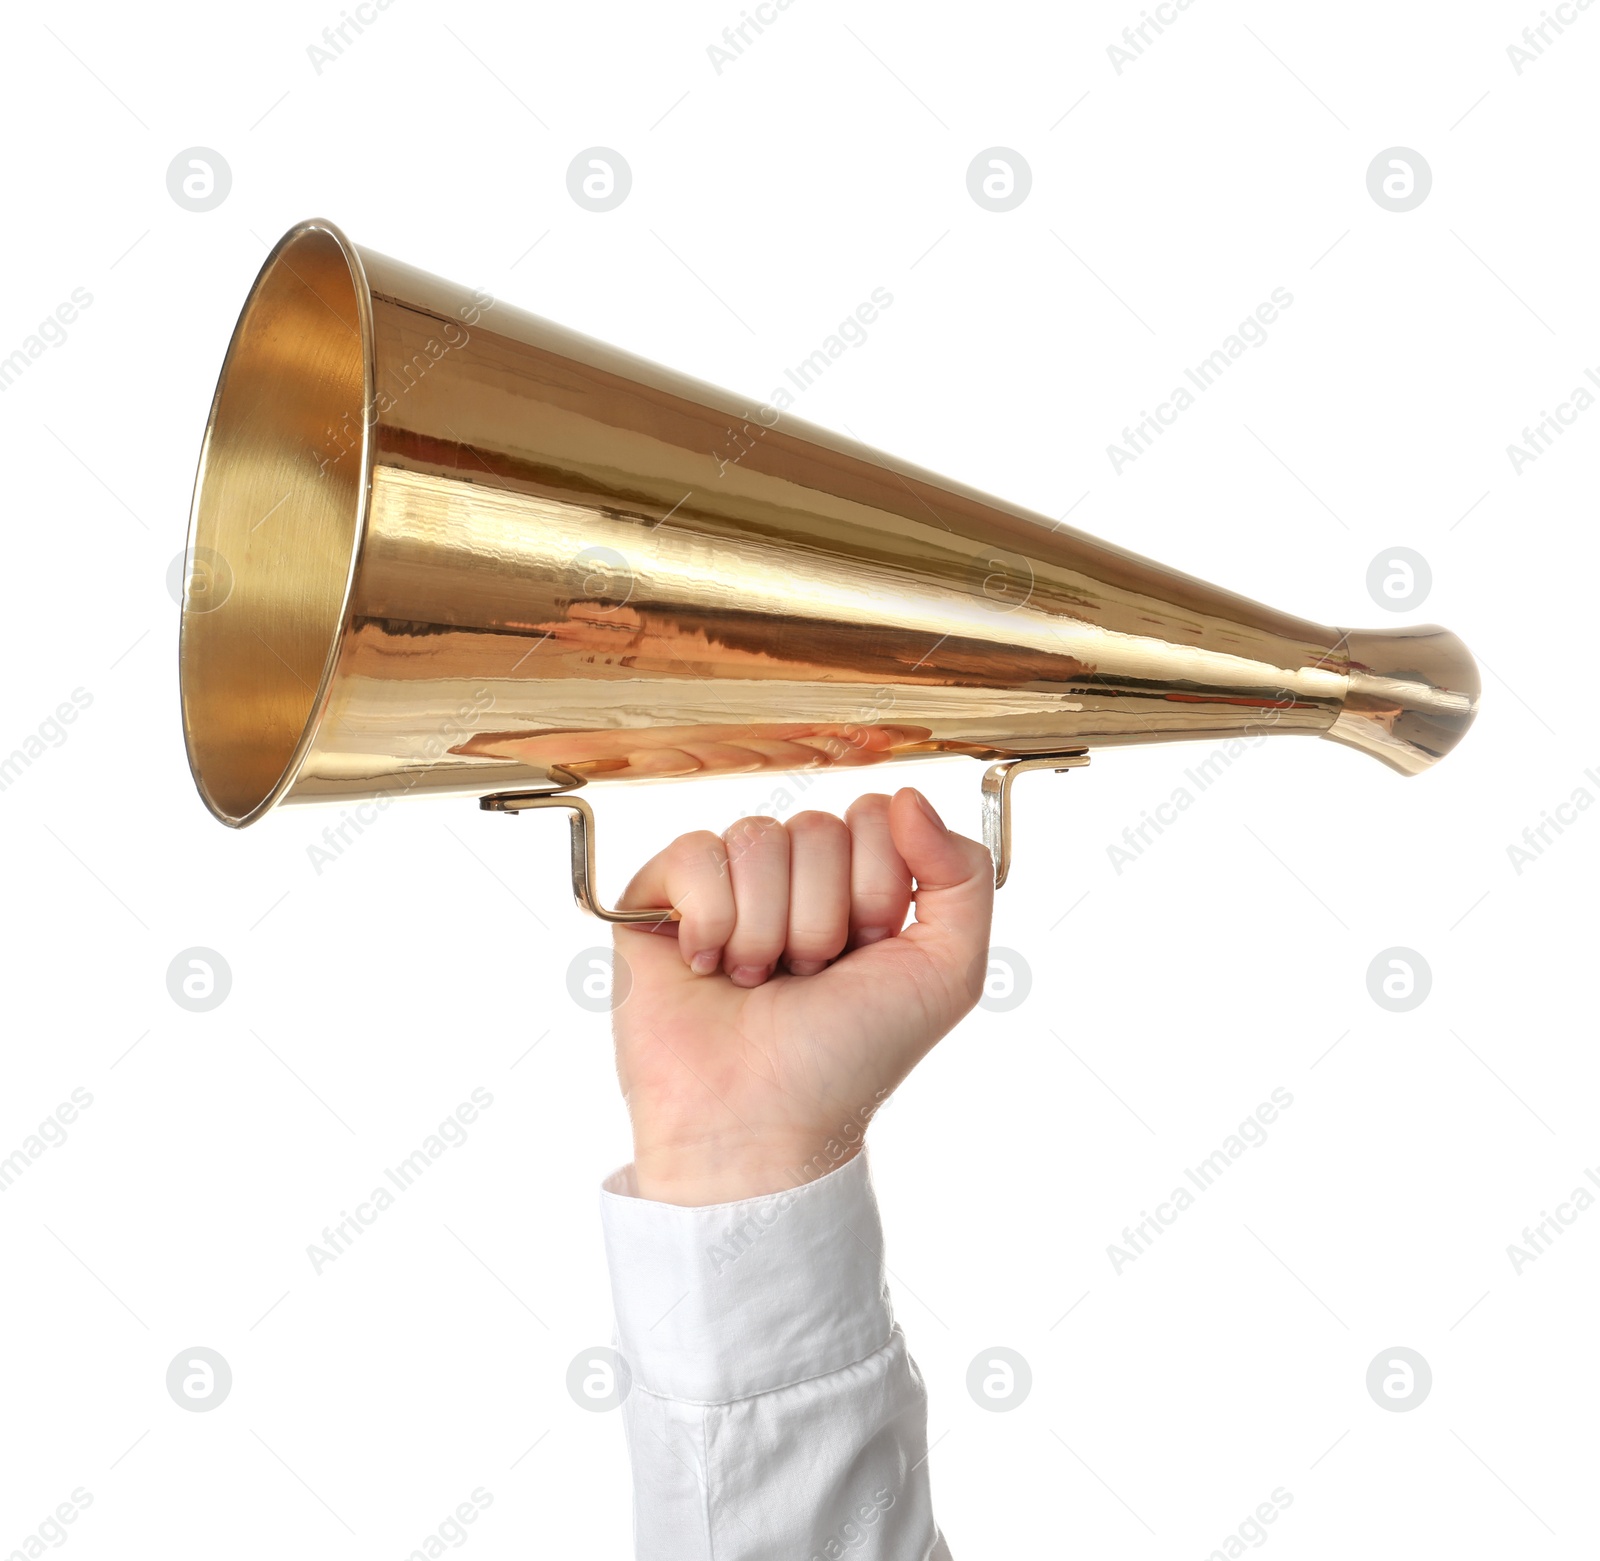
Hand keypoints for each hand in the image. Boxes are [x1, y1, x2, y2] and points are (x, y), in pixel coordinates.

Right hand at [611, 788, 993, 1204]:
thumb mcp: (946, 972)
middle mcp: (793, 878)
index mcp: (858, 885)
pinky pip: (695, 851)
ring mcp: (725, 884)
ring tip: (758, 980)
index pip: (877, 815)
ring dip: (767, 928)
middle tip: (807, 977)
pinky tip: (708, 965)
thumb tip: (909, 797)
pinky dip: (712, 918)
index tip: (865, 954)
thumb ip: (964, 875)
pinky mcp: (658, 895)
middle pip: (819, 827)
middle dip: (822, 918)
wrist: (759, 1125)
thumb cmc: (847, 1060)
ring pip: (758, 837)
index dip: (877, 888)